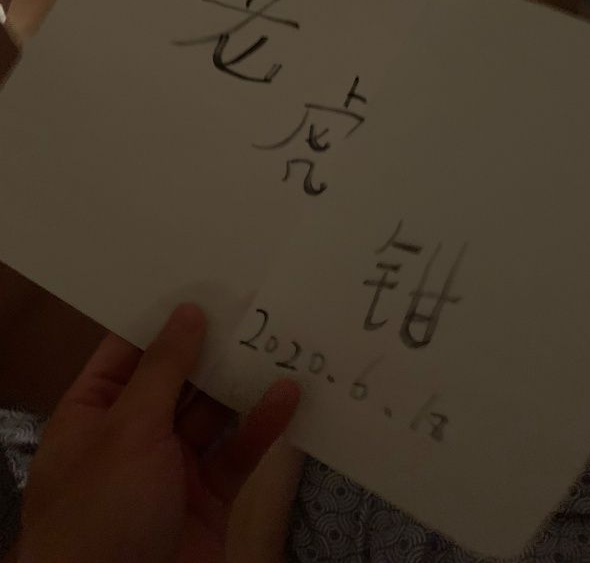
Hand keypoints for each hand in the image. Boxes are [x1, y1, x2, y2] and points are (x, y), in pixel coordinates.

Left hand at [16, 304, 299, 562]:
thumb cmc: (101, 513)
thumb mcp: (126, 429)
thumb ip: (163, 369)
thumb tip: (187, 312)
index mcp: (94, 414)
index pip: (129, 353)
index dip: (165, 320)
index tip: (205, 284)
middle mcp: (133, 435)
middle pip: (178, 379)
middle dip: (213, 348)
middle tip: (255, 304)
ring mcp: (173, 468)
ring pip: (214, 413)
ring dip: (243, 383)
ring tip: (280, 341)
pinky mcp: (210, 497)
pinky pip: (238, 452)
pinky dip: (262, 426)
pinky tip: (288, 396)